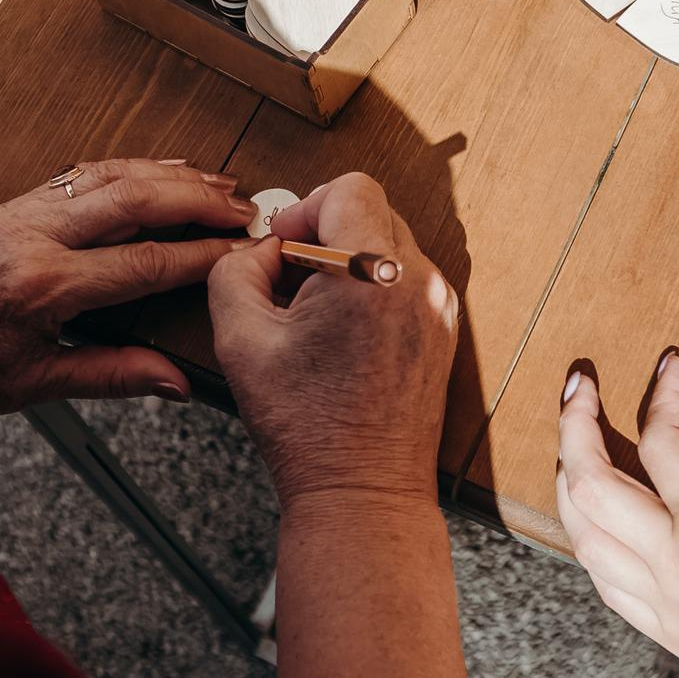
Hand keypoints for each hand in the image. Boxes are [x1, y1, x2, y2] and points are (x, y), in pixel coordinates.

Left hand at [0, 158, 254, 415]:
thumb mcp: (33, 386)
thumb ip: (111, 376)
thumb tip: (176, 384)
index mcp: (42, 287)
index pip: (144, 263)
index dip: (202, 257)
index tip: (243, 253)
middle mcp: (33, 238)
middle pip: (135, 200)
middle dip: (198, 201)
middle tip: (246, 210)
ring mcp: (21, 213)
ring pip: (111, 176)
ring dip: (170, 175)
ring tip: (220, 184)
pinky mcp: (13, 204)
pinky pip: (82, 175)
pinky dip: (129, 169)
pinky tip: (160, 170)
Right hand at [208, 174, 459, 506]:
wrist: (362, 490)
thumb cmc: (307, 427)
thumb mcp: (240, 341)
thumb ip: (235, 271)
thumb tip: (261, 250)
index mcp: (371, 272)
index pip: (349, 187)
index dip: (305, 207)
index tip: (284, 246)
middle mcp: (418, 281)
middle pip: (371, 209)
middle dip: (325, 232)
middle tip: (291, 280)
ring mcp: (439, 306)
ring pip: (390, 243)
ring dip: (349, 261)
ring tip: (315, 313)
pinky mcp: (444, 330)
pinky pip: (406, 280)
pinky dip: (372, 289)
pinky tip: (341, 333)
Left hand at [557, 351, 678, 677]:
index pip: (661, 440)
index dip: (662, 394)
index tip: (672, 368)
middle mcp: (674, 562)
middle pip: (589, 482)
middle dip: (575, 424)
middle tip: (580, 388)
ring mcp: (663, 603)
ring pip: (580, 532)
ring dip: (567, 479)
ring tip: (574, 445)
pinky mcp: (667, 633)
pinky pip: (603, 579)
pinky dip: (588, 538)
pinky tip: (597, 520)